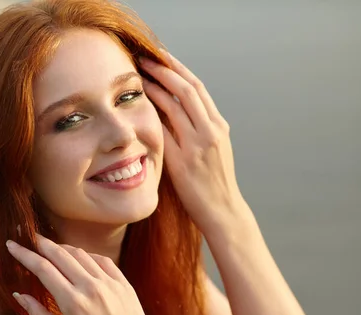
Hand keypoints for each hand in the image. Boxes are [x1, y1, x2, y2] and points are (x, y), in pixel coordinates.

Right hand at [6, 234, 172, 314]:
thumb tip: (19, 295)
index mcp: (73, 302)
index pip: (43, 268)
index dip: (25, 254)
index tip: (12, 245)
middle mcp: (91, 288)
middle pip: (60, 254)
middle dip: (41, 244)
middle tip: (30, 238)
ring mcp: (110, 283)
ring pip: (82, 254)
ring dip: (64, 248)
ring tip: (52, 248)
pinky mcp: (124, 284)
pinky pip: (103, 261)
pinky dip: (88, 256)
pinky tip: (80, 258)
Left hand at [140, 49, 247, 233]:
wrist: (223, 211)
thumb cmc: (214, 183)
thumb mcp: (214, 150)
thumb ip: (199, 130)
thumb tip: (173, 111)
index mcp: (219, 126)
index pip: (198, 89)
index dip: (179, 70)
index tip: (162, 57)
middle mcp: (211, 131)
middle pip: (187, 89)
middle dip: (165, 70)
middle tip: (145, 59)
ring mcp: (198, 145)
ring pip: (176, 105)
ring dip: (155, 87)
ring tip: (138, 76)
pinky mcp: (183, 161)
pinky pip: (165, 131)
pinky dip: (152, 115)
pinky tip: (138, 107)